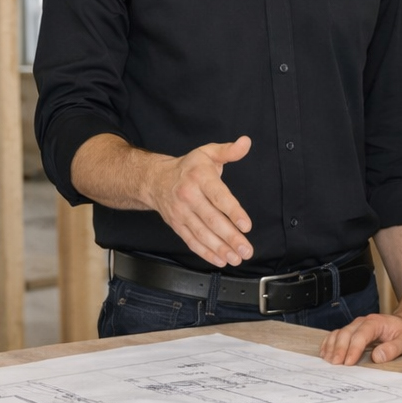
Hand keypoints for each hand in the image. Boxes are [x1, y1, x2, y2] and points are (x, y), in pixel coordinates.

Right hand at [146, 136, 253, 266]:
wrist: (155, 179)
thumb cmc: (188, 167)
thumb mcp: (208, 153)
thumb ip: (229, 150)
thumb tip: (246, 142)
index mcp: (199, 177)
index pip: (218, 196)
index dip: (233, 212)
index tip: (246, 225)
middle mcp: (189, 196)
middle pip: (212, 220)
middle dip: (230, 237)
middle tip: (247, 249)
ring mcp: (181, 213)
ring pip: (202, 234)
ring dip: (220, 248)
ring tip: (237, 258)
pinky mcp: (177, 225)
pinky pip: (191, 241)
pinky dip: (206, 252)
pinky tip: (220, 259)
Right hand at [320, 313, 401, 364]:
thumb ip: (394, 348)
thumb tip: (377, 357)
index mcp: (376, 323)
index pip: (361, 334)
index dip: (353, 348)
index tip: (348, 363)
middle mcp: (363, 322)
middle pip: (346, 333)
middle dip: (339, 349)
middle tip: (335, 365)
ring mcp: (356, 326)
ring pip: (339, 333)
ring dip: (332, 347)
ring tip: (328, 362)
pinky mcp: (353, 332)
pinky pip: (337, 335)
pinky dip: (329, 344)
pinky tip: (325, 354)